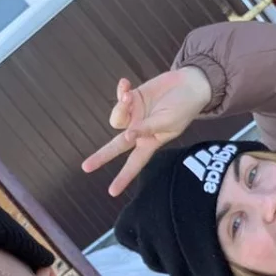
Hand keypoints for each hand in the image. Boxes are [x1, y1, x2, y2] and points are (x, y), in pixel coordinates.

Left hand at [82, 67, 211, 195]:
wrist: (190, 83)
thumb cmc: (184, 107)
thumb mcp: (168, 122)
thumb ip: (147, 128)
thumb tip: (127, 135)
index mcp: (150, 142)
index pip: (135, 163)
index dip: (124, 177)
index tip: (112, 192)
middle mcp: (139, 131)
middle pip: (117, 146)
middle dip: (102, 156)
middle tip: (86, 167)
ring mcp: (135, 115)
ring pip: (117, 117)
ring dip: (120, 107)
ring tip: (128, 96)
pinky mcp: (133, 98)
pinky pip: (120, 98)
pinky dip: (120, 91)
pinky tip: (125, 83)